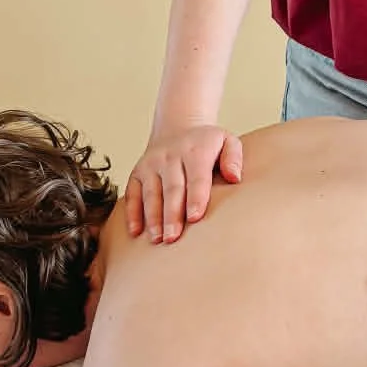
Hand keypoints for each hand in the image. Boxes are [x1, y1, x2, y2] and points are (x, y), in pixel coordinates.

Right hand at [125, 124, 242, 242]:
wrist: (178, 127)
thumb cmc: (206, 144)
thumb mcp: (227, 141)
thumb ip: (233, 157)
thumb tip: (234, 178)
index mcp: (195, 151)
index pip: (196, 177)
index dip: (195, 197)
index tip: (194, 218)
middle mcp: (170, 157)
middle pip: (171, 189)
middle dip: (171, 214)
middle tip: (173, 237)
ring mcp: (151, 164)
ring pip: (151, 193)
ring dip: (152, 217)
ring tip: (156, 239)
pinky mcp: (137, 173)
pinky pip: (133, 194)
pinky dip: (132, 213)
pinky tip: (135, 232)